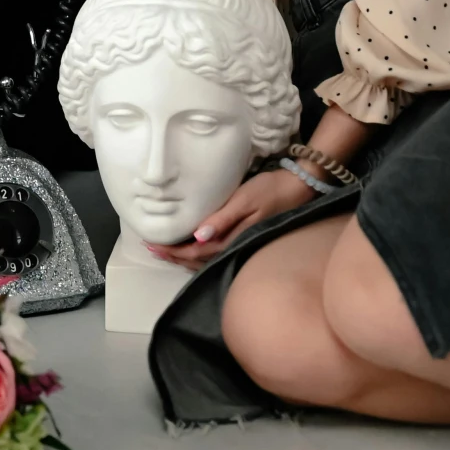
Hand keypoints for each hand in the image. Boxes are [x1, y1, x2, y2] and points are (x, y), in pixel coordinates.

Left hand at [144, 170, 315, 270]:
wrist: (298, 188)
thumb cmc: (269, 190)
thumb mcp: (244, 201)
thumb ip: (222, 220)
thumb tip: (198, 237)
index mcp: (232, 239)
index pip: (196, 253)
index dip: (173, 251)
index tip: (153, 245)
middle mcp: (235, 247)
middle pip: (198, 260)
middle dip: (174, 256)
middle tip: (151, 248)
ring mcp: (240, 245)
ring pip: (206, 260)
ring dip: (184, 257)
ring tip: (164, 250)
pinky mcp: (244, 238)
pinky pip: (215, 253)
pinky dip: (198, 253)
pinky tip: (190, 247)